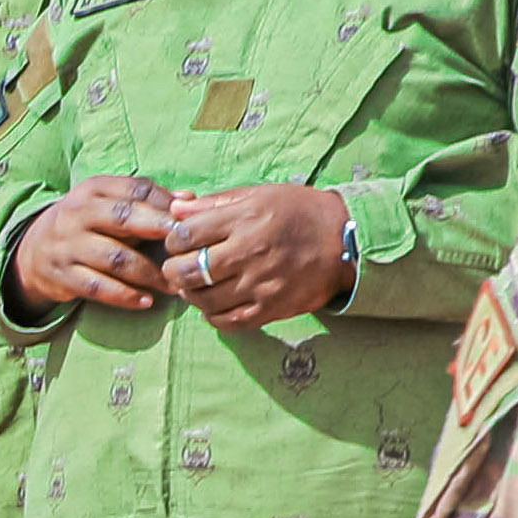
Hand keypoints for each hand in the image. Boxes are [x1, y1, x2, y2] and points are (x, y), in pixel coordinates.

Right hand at [8, 178, 176, 317]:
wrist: (35, 249)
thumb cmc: (88, 224)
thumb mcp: (109, 203)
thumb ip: (148, 201)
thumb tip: (189, 201)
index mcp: (93, 189)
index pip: (135, 189)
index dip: (166, 204)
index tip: (189, 221)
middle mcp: (77, 213)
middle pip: (124, 218)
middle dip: (159, 232)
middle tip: (188, 249)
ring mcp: (68, 245)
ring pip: (114, 258)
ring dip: (148, 273)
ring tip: (173, 284)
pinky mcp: (63, 275)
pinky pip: (98, 287)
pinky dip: (124, 296)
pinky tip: (146, 301)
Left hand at [158, 181, 360, 327]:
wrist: (344, 241)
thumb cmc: (299, 212)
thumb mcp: (259, 195)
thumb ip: (215, 203)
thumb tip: (176, 209)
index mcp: (244, 219)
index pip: (186, 234)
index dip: (173, 239)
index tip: (178, 241)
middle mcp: (249, 253)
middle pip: (187, 271)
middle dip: (175, 270)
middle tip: (179, 267)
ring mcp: (260, 285)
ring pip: (203, 300)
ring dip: (192, 294)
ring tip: (197, 285)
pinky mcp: (270, 309)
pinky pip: (227, 322)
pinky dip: (213, 315)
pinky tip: (215, 303)